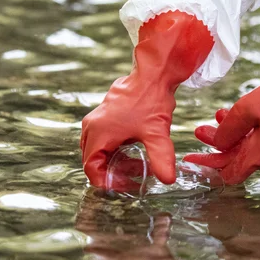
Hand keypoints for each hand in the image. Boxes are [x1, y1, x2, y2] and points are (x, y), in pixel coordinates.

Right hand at [81, 11, 212, 188]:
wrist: (153, 74)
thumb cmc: (152, 100)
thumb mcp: (157, 133)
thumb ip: (161, 158)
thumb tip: (168, 180)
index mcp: (98, 133)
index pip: (91, 169)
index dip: (108, 181)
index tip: (126, 185)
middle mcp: (92, 127)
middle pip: (94, 160)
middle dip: (113, 172)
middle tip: (135, 177)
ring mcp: (97, 120)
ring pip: (99, 150)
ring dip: (115, 161)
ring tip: (139, 166)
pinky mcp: (105, 115)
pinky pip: (104, 140)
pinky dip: (116, 150)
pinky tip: (136, 151)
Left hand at [184, 30, 259, 183]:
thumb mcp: (247, 110)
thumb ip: (228, 131)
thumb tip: (216, 144)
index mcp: (258, 156)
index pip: (227, 173)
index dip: (207, 167)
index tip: (192, 159)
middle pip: (235, 159)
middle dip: (215, 145)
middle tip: (200, 130)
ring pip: (247, 145)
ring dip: (230, 133)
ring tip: (218, 115)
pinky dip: (246, 128)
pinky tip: (238, 111)